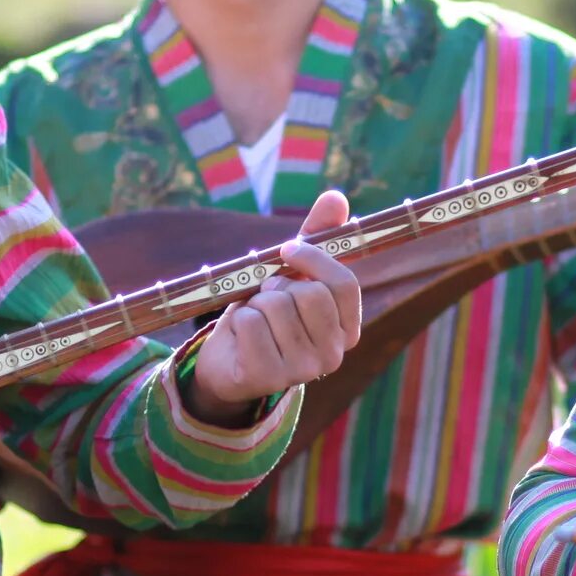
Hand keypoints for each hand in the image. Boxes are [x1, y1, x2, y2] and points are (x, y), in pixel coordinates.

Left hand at [183, 187, 364, 424]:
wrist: (228, 362)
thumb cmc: (266, 315)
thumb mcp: (291, 276)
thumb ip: (315, 238)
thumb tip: (336, 197)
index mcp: (347, 330)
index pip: (344, 285)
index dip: (314, 259)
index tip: (287, 249)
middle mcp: (333, 356)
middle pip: (309, 294)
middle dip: (278, 285)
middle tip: (267, 298)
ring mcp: (302, 372)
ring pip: (276, 306)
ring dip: (254, 303)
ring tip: (254, 319)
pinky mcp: (267, 379)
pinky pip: (251, 324)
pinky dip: (237, 321)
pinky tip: (241, 336)